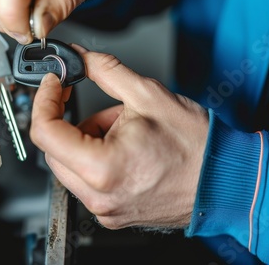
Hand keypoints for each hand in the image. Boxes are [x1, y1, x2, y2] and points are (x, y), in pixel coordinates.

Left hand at [30, 45, 209, 229]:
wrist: (223, 179)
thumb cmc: (196, 146)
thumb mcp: (147, 94)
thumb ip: (104, 70)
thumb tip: (78, 57)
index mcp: (102, 168)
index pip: (45, 132)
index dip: (44, 100)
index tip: (54, 83)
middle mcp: (98, 196)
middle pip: (54, 149)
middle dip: (69, 120)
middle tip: (98, 106)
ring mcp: (104, 209)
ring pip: (69, 164)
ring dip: (85, 139)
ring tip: (122, 129)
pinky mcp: (111, 213)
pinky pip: (87, 180)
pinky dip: (96, 158)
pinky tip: (125, 148)